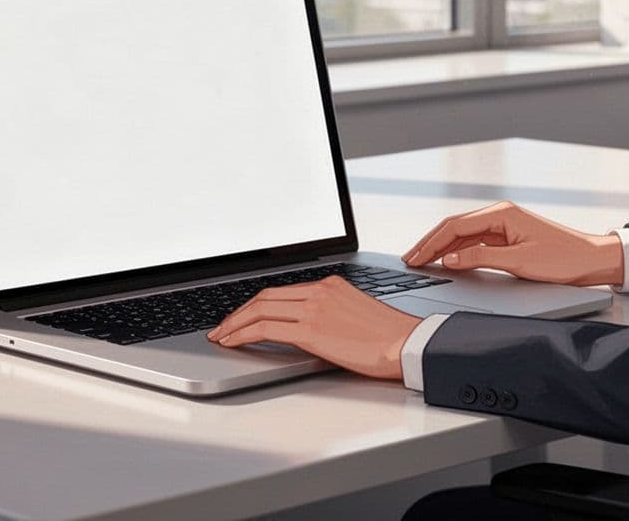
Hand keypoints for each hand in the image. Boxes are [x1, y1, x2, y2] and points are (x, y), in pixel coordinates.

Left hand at [205, 276, 422, 378]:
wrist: (406, 344)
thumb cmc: (388, 337)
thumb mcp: (354, 312)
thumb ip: (327, 313)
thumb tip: (302, 329)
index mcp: (329, 284)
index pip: (279, 291)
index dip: (253, 305)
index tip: (240, 316)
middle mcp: (319, 291)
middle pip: (264, 297)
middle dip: (237, 314)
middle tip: (222, 327)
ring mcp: (314, 308)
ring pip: (260, 310)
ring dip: (234, 324)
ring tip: (222, 336)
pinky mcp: (312, 329)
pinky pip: (267, 328)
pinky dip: (244, 334)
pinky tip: (234, 343)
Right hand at [402, 201, 624, 286]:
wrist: (592, 260)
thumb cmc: (563, 259)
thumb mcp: (519, 261)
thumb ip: (481, 257)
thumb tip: (450, 259)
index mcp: (501, 213)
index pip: (454, 226)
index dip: (431, 243)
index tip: (415, 258)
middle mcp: (499, 215)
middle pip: (454, 227)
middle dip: (429, 243)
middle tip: (409, 259)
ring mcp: (503, 225)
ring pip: (462, 234)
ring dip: (441, 247)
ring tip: (421, 260)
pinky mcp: (507, 237)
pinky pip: (474, 242)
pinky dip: (457, 251)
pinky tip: (446, 261)